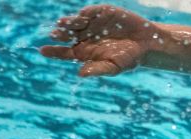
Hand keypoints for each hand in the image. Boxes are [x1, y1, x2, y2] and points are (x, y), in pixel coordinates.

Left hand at [40, 5, 163, 76]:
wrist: (148, 43)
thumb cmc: (131, 58)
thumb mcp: (115, 67)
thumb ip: (98, 69)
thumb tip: (80, 74)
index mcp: (85, 53)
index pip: (64, 52)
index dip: (53, 51)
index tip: (42, 50)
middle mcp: (85, 38)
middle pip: (65, 35)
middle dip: (59, 34)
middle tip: (55, 35)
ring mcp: (92, 25)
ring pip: (73, 23)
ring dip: (67, 23)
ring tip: (63, 24)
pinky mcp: (101, 13)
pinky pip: (88, 12)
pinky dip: (83, 14)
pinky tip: (81, 18)